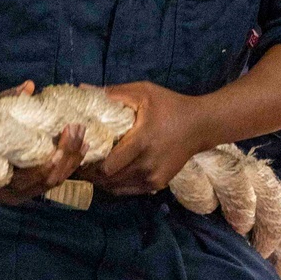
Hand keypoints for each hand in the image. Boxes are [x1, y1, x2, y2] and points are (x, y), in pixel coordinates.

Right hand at [0, 81, 88, 205]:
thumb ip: (8, 100)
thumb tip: (29, 86)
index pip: (36, 173)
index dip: (57, 153)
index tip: (68, 129)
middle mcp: (11, 193)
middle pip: (49, 179)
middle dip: (69, 154)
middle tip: (79, 128)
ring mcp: (22, 194)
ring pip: (54, 181)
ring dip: (73, 160)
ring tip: (84, 138)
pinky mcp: (30, 189)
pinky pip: (54, 179)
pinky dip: (69, 165)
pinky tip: (82, 148)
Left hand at [85, 81, 208, 195]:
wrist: (201, 126)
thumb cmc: (170, 106)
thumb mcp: (144, 92)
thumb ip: (113, 93)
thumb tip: (80, 89)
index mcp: (141, 141)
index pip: (108, 165)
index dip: (90, 164)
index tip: (79, 155)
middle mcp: (147, 164)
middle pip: (109, 179)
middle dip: (92, 174)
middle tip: (79, 163)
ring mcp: (154, 177)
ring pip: (117, 188)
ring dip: (102, 181)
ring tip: (91, 169)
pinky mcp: (158, 184)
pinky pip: (129, 190)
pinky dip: (116, 185)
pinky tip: (109, 175)